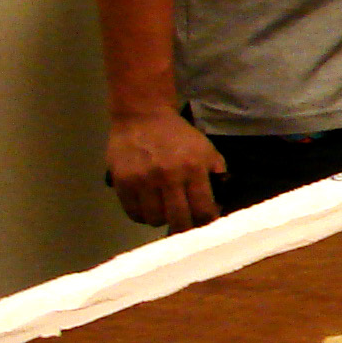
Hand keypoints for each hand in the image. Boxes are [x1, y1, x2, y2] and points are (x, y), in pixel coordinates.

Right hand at [107, 108, 226, 230]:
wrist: (143, 116)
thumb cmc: (178, 135)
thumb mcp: (205, 149)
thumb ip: (216, 173)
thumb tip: (219, 203)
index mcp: (193, 168)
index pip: (203, 210)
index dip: (206, 222)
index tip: (205, 224)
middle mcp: (168, 177)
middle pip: (179, 219)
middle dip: (185, 227)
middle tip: (185, 224)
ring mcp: (143, 180)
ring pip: (154, 219)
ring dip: (161, 219)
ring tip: (164, 211)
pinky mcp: (123, 182)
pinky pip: (133, 212)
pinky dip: (142, 215)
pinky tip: (148, 207)